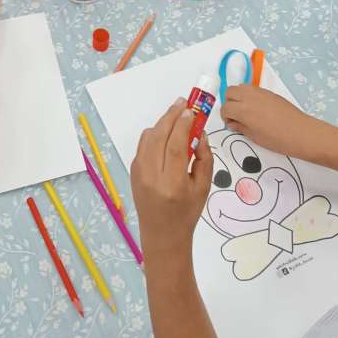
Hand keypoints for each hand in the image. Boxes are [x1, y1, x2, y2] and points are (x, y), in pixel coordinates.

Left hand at [130, 99, 212, 257]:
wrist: (162, 234)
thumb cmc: (187, 213)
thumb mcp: (204, 189)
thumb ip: (204, 159)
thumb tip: (200, 132)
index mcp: (172, 184)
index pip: (175, 146)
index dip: (183, 125)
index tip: (191, 110)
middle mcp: (152, 176)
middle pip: (159, 136)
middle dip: (171, 116)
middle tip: (183, 103)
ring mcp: (139, 173)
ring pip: (148, 137)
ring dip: (162, 123)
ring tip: (177, 115)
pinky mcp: (133, 170)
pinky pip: (143, 145)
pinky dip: (154, 134)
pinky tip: (166, 133)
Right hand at [221, 84, 318, 159]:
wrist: (302, 133)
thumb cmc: (279, 140)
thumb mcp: (255, 137)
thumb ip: (241, 127)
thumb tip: (233, 123)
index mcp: (243, 110)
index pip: (225, 108)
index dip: (226, 117)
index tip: (233, 125)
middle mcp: (249, 97)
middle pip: (229, 92)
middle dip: (229, 103)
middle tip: (237, 116)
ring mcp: (260, 92)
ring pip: (240, 87)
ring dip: (238, 97)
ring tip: (246, 110)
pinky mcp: (269, 92)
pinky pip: (252, 89)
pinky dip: (249, 95)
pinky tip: (257, 108)